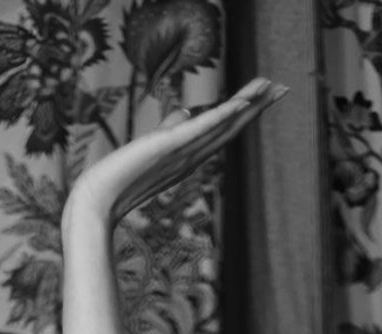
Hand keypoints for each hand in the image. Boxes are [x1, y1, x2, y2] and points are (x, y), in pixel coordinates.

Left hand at [65, 78, 283, 230]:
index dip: (244, 113)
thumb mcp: (151, 145)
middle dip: (257, 106)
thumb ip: (171, 128)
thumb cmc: (120, 177)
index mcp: (188, 157)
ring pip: (222, 125)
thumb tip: (184, 112)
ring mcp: (183, 153)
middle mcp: (191, 157)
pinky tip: (240, 103)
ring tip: (269, 86)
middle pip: (231, 127)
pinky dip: (222, 116)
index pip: (222, 131)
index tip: (265, 96)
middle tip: (283, 87)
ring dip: (247, 105)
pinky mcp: (170, 146)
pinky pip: (202, 129)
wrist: (98, 200)